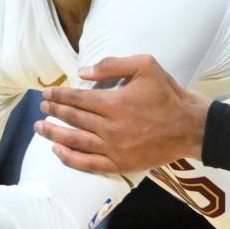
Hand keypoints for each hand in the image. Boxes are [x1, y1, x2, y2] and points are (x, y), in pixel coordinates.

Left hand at [34, 55, 209, 174]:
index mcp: (114, 102)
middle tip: (42, 106)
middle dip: (54, 111)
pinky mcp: (119, 164)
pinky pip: (88, 164)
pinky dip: (70, 158)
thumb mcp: (145, 66)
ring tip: (40, 127)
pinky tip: (57, 151)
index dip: (59, 95)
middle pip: (72, 118)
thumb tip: (84, 71)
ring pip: (75, 141)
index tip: (47, 93)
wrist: (189, 127)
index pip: (77, 98)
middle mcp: (109, 127)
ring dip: (54, 134)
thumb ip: (113, 64)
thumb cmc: (168, 94)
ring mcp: (113, 148)